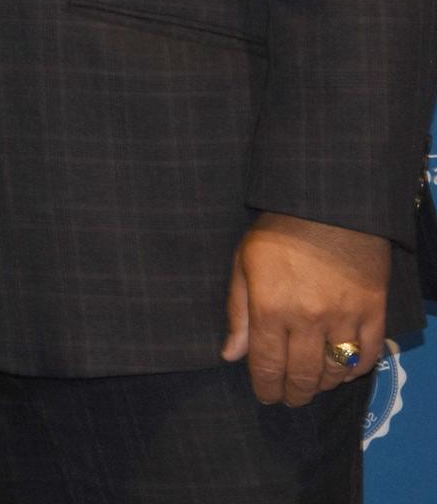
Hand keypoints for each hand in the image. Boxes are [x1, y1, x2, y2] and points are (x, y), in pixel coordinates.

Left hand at [221, 212, 390, 405]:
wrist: (328, 205)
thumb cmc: (278, 232)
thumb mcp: (244, 265)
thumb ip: (238, 313)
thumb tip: (231, 355)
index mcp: (270, 308)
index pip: (267, 365)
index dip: (265, 387)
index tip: (265, 396)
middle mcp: (308, 320)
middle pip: (303, 376)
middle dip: (293, 393)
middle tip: (289, 398)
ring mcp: (344, 318)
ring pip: (336, 372)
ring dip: (323, 385)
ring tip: (312, 385)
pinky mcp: (373, 312)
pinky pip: (367, 356)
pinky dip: (356, 371)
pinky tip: (344, 371)